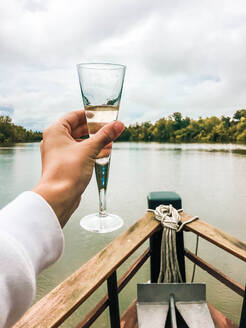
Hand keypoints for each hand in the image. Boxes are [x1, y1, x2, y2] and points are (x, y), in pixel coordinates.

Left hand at [33, 110, 123, 226]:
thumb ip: (105, 135)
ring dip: (94, 141)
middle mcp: (54, 141)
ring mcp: (58, 154)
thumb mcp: (89, 149)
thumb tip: (118, 125)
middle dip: (95, 129)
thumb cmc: (68, 171)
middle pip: (77, 128)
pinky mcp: (64, 165)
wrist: (58, 197)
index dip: (89, 114)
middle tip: (109, 128)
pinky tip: (103, 153)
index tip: (102, 115)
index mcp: (55, 131)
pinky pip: (78, 153)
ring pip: (79, 142)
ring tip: (110, 141)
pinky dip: (90, 151)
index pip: (74, 115)